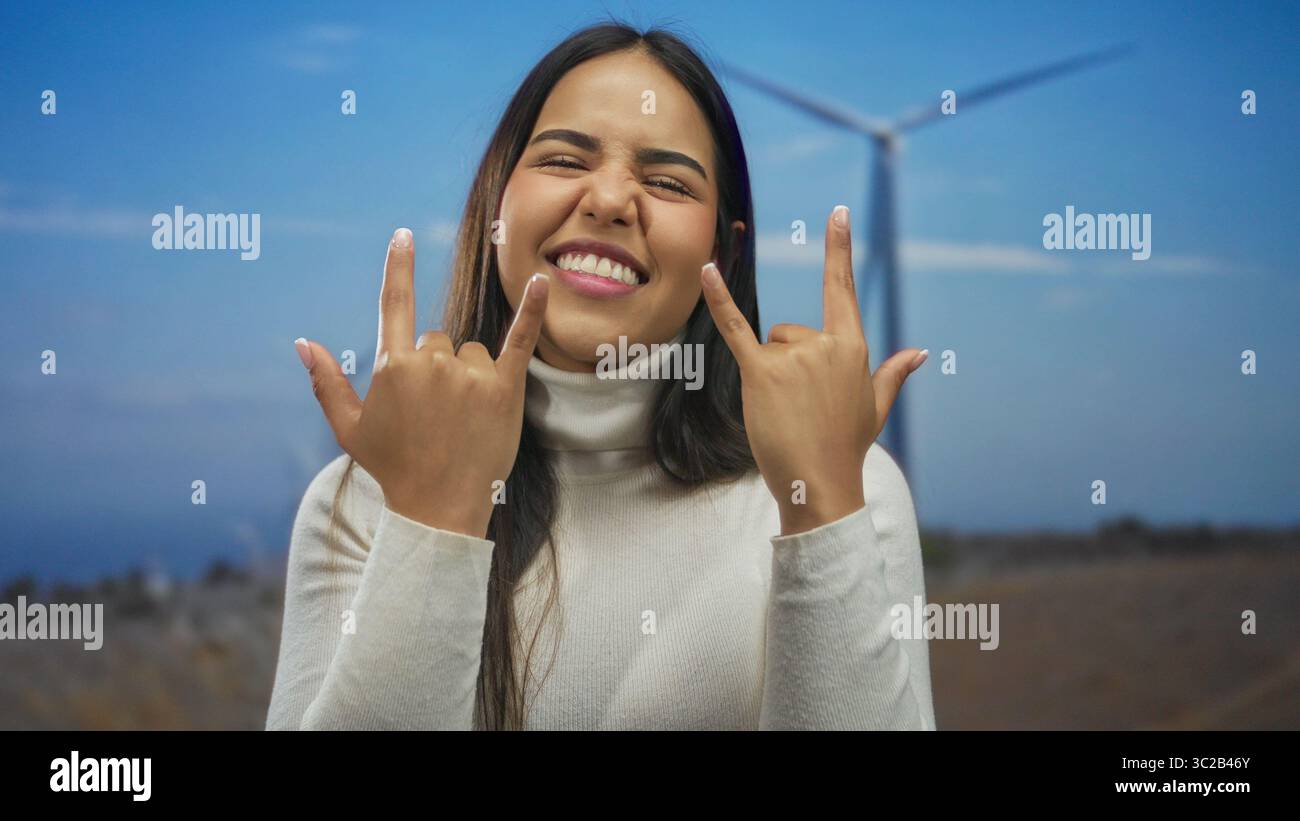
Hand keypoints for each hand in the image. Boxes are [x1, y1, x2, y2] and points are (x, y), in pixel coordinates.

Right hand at [294, 227, 549, 537]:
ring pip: (471, 352)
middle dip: (435, 368)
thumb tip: (303, 343)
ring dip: (469, 376)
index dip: (399, 268)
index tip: (404, 236)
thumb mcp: (350, 429)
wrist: (438, 508)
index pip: (396, 304)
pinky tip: (542, 282)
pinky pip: (520, 340)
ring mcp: (471, 375)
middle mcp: (432, 363)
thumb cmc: (393, 468)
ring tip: (462, 419)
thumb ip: (326, 382)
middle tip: (436, 415)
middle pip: (438, 339)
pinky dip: (533, 311)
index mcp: (394, 366)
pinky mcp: (506, 388)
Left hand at [700, 206, 925, 535]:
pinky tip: (707, 269)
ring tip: (786, 411)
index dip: (838, 250)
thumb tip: (920, 353)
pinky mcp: (761, 372)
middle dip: (790, 364)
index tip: (838, 212)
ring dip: (772, 373)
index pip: (842, 289)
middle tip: (801, 407)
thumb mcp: (875, 407)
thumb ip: (893, 374)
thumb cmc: (846, 447)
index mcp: (853, 348)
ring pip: (771, 345)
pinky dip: (719, 299)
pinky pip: (736, 328)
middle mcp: (825, 345)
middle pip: (793, 331)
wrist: (819, 484)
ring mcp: (793, 358)